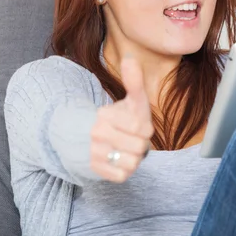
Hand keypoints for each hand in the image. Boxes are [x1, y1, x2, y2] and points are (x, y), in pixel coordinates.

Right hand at [89, 55, 153, 182]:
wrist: (89, 138)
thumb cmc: (120, 118)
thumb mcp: (130, 100)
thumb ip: (134, 82)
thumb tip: (130, 59)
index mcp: (105, 114)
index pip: (141, 126)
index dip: (146, 128)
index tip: (137, 125)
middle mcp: (96, 133)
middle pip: (139, 147)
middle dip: (141, 144)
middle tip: (132, 139)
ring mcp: (94, 153)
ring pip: (132, 163)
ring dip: (135, 158)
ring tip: (127, 149)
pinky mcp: (95, 170)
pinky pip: (123, 176)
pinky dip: (125, 170)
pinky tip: (120, 160)